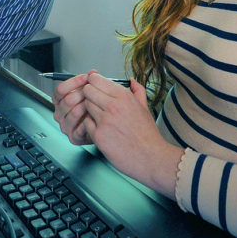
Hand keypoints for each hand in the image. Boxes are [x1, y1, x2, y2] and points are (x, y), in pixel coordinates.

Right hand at [52, 70, 96, 144]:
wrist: (102, 128)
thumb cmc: (94, 109)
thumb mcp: (91, 93)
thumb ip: (90, 82)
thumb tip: (93, 73)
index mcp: (60, 102)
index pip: (60, 89)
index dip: (74, 82)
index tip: (86, 78)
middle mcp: (59, 113)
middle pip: (67, 100)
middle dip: (83, 94)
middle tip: (94, 92)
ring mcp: (65, 126)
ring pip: (74, 112)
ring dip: (87, 107)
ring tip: (96, 104)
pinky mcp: (73, 137)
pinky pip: (80, 127)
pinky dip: (89, 121)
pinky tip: (95, 117)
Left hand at [78, 72, 181, 197]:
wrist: (151, 157)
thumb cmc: (148, 134)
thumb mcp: (145, 107)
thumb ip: (138, 91)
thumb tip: (132, 81)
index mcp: (124, 96)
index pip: (96, 79)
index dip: (92, 82)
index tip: (94, 87)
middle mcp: (113, 106)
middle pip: (87, 90)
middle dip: (89, 95)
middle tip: (95, 102)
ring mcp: (104, 121)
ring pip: (85, 105)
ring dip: (89, 110)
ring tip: (99, 116)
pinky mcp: (98, 136)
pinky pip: (85, 123)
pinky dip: (90, 125)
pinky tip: (100, 129)